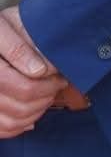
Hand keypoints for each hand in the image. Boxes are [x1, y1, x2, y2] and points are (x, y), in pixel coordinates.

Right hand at [0, 6, 66, 137]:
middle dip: (45, 97)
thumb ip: (19, 47)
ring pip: (13, 121)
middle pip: (20, 107)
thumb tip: (40, 71)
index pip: (24, 88)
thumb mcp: (6, 27)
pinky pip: (3, 129)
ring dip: (37, 111)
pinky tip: (31, 109)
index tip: (59, 75)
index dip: (48, 85)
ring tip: (45, 94)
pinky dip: (21, 124)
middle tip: (56, 84)